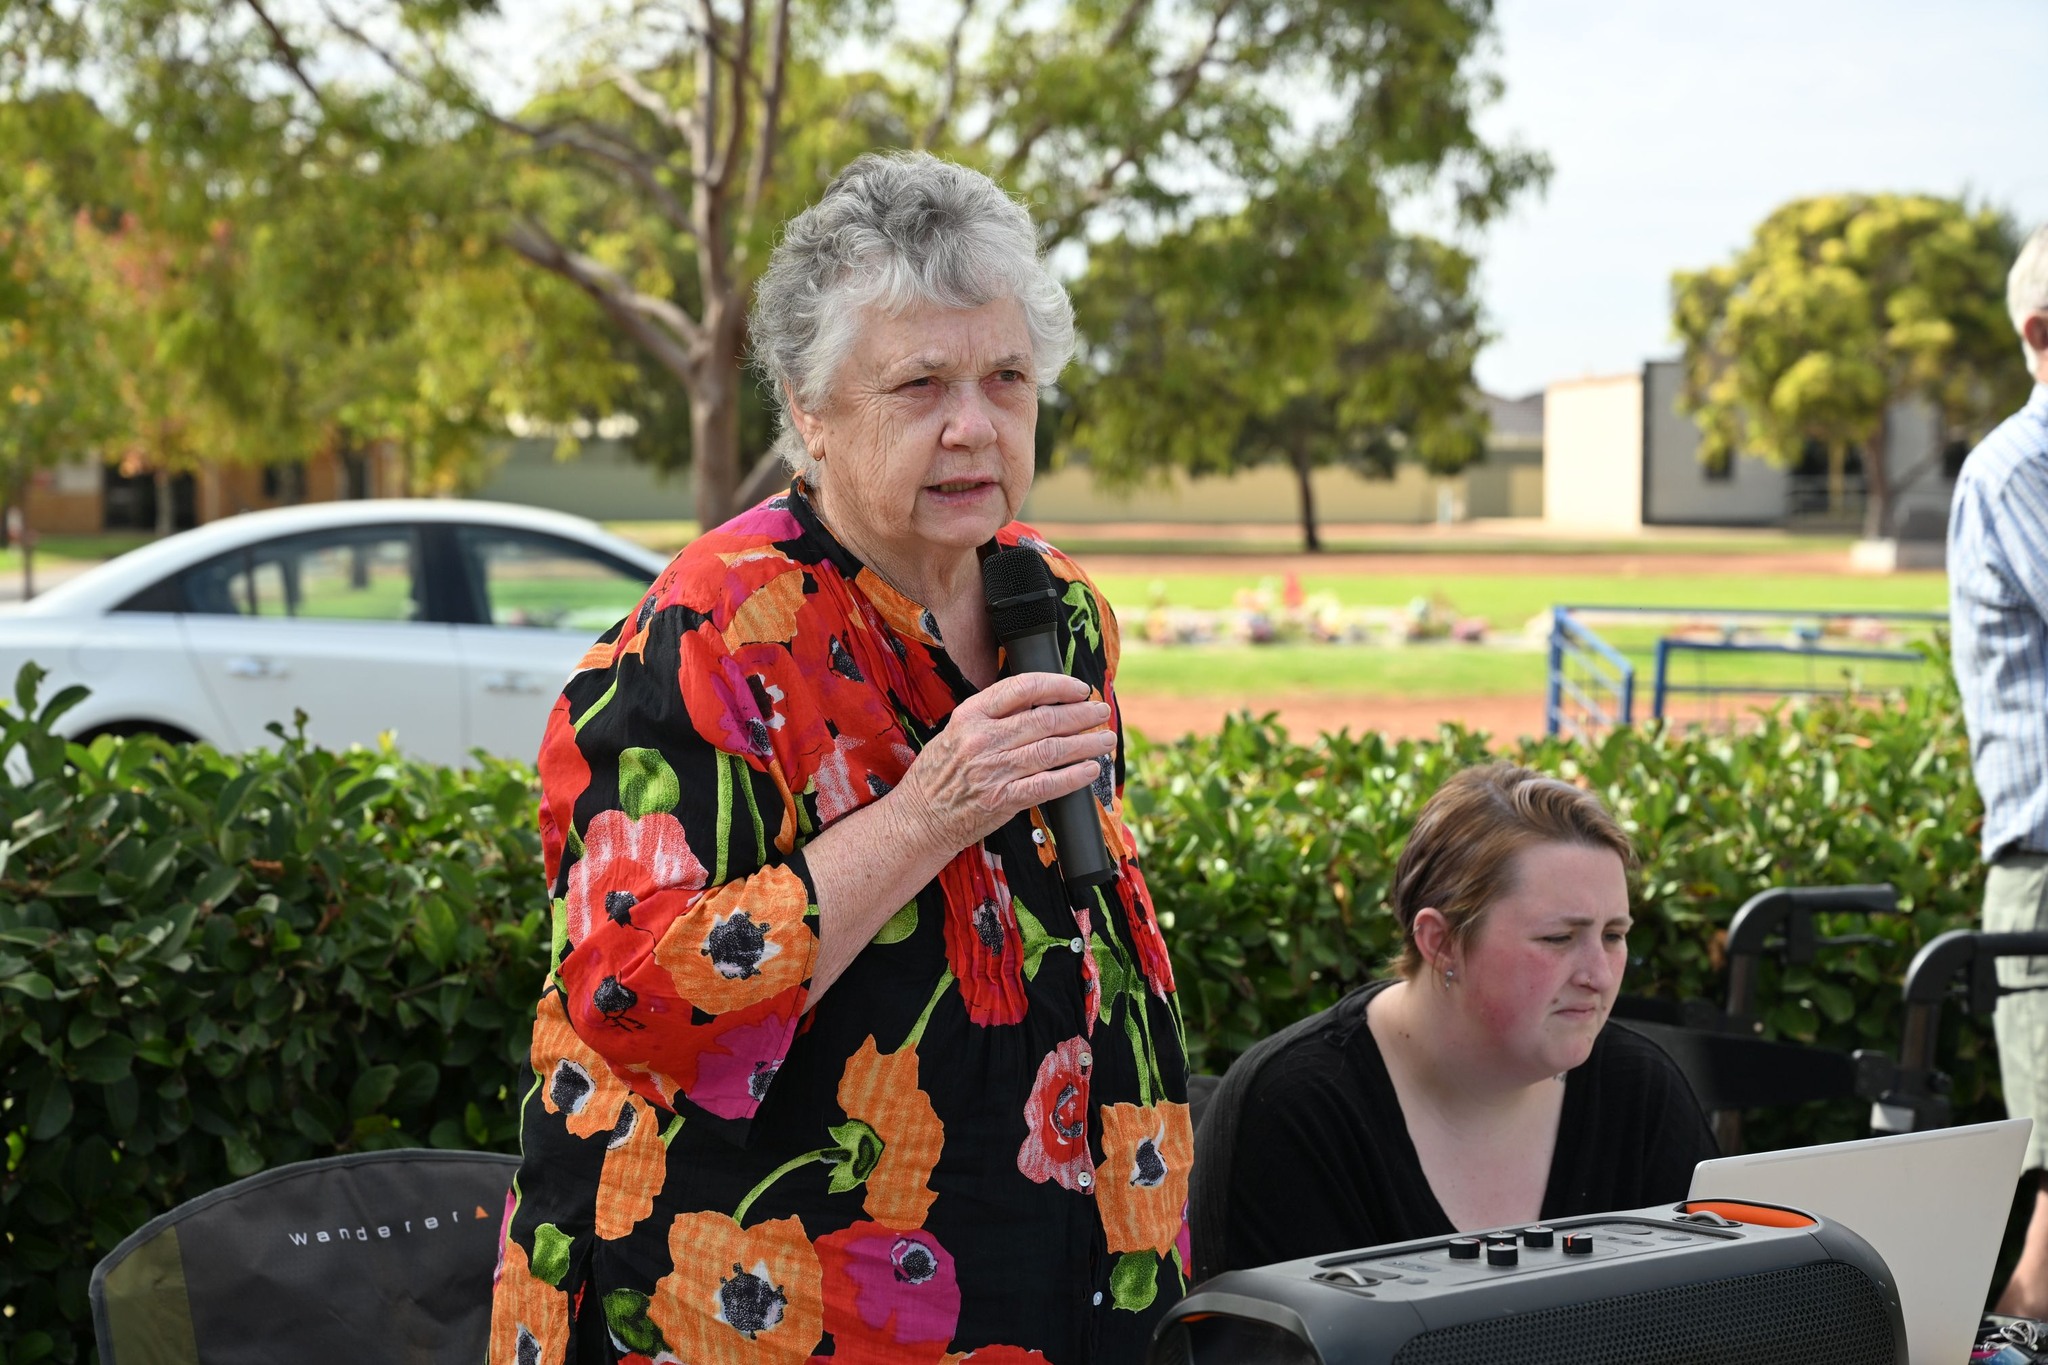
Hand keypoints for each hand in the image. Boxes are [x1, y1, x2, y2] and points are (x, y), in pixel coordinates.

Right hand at [892, 672, 1113, 853]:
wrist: (919, 817)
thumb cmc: (940, 774)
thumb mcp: (957, 732)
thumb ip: (993, 717)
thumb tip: (1040, 703)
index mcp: (971, 715)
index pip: (1022, 688)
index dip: (1057, 685)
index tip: (1079, 688)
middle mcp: (983, 739)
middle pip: (1045, 719)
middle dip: (1081, 714)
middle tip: (1101, 712)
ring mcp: (994, 770)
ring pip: (1052, 750)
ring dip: (1086, 744)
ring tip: (1106, 739)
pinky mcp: (1003, 800)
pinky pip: (1047, 785)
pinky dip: (1074, 777)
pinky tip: (1091, 770)